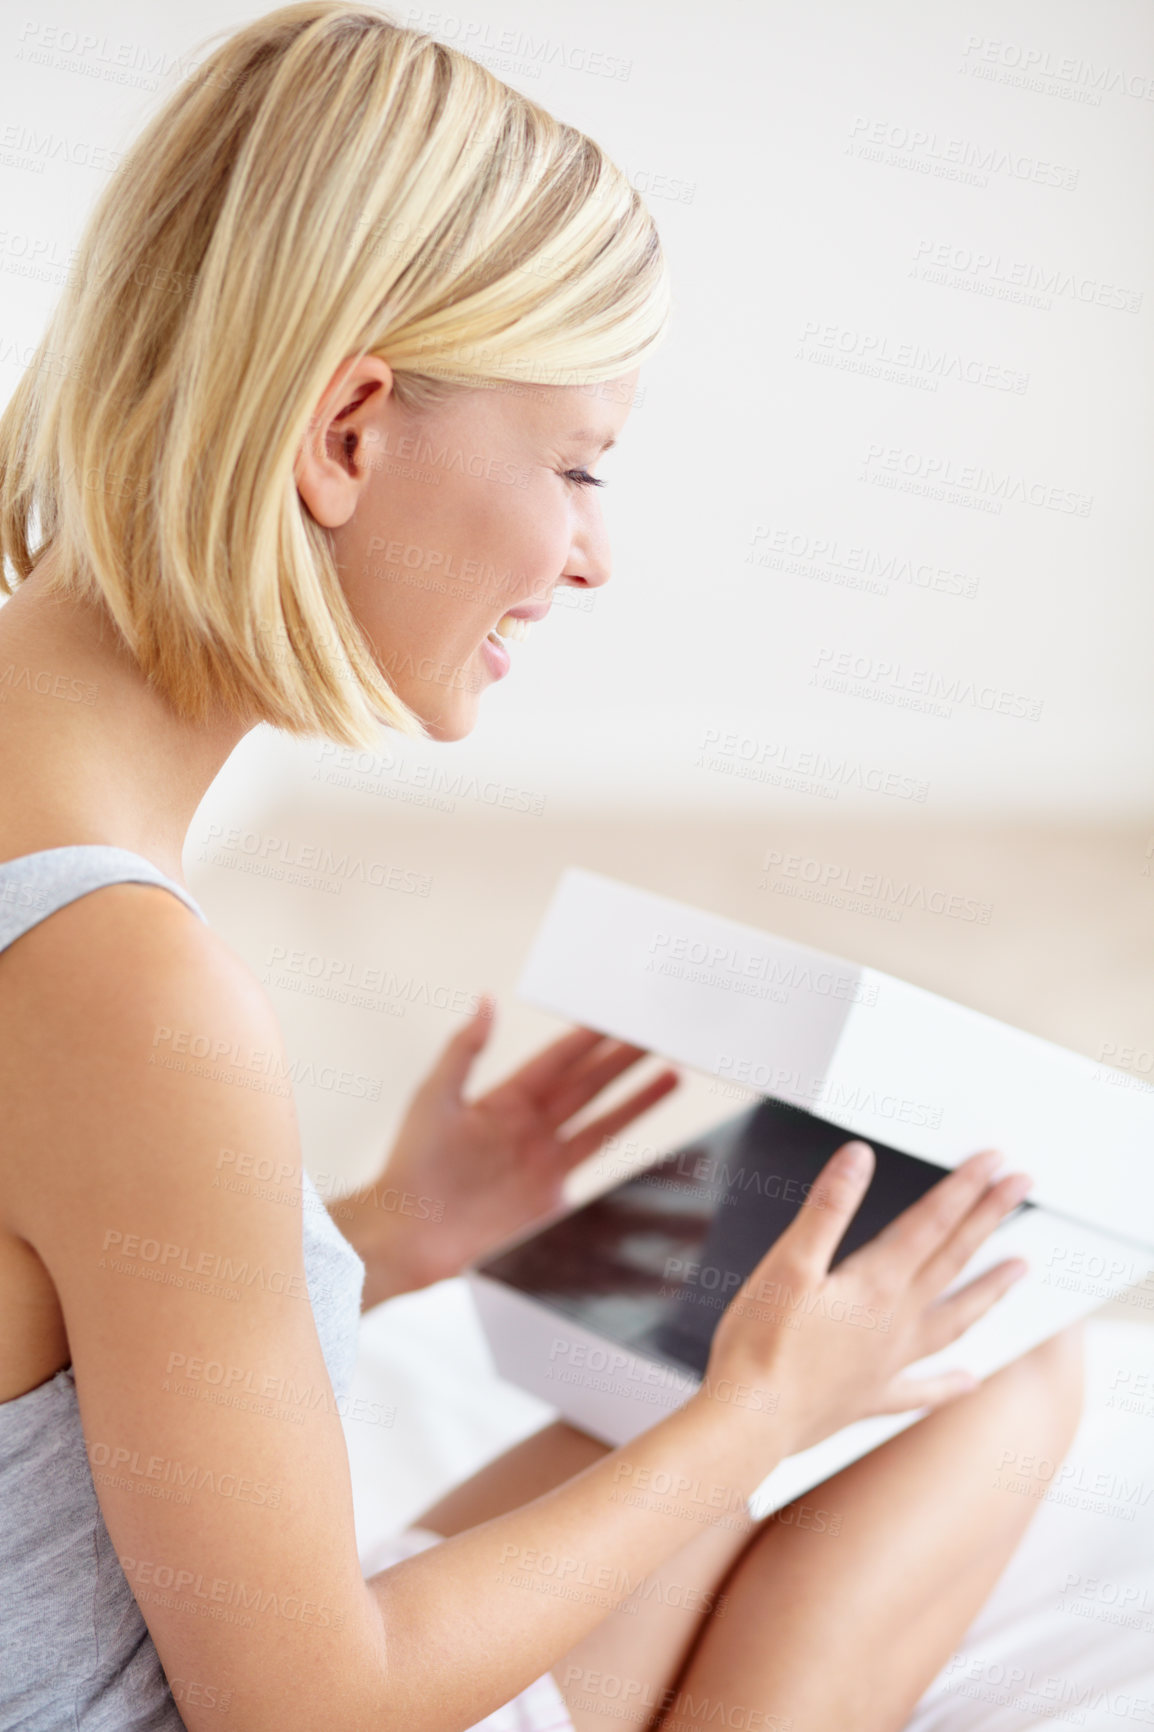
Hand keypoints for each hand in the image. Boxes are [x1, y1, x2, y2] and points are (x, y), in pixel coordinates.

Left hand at [358, 997, 680, 1294]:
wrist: (408, 1237)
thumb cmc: (410, 1166)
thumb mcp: (434, 1097)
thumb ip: (464, 1050)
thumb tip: (485, 1001)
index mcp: (503, 1099)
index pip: (557, 1060)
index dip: (587, 1038)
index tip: (616, 1014)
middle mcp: (529, 1126)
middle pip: (587, 1085)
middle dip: (623, 1059)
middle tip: (657, 1033)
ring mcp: (544, 1161)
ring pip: (602, 1120)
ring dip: (637, 1098)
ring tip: (672, 1072)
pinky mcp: (552, 1196)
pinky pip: (595, 1166)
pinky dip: (625, 1148)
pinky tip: (650, 1129)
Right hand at [698, 1140, 1030, 1459]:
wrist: (750, 1424)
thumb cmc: (762, 1344)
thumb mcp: (788, 1263)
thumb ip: (828, 1209)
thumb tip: (859, 1157)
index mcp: (876, 1285)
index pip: (931, 1223)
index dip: (964, 1187)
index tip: (996, 1160)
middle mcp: (894, 1322)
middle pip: (952, 1261)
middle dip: (989, 1218)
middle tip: (1023, 1186)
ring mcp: (888, 1363)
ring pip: (954, 1320)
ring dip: (988, 1290)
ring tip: (1020, 1271)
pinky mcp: (869, 1398)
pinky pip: (921, 1390)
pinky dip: (948, 1384)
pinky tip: (969, 1381)